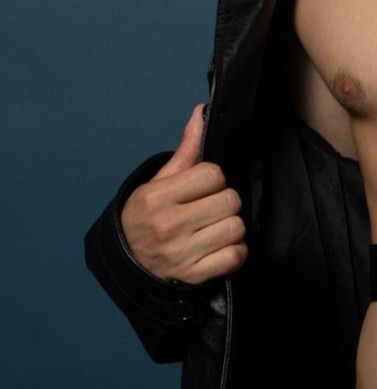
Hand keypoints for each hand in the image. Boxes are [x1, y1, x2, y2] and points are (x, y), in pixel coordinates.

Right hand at [120, 104, 247, 283]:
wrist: (128, 265)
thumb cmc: (146, 219)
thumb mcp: (158, 184)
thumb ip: (185, 151)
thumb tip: (200, 112)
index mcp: (157, 198)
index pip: (213, 174)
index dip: (214, 180)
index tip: (202, 189)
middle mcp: (168, 225)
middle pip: (230, 200)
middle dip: (224, 202)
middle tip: (209, 209)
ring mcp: (181, 253)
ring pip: (237, 227)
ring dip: (230, 228)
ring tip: (212, 229)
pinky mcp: (194, 276)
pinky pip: (235, 256)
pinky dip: (233, 252)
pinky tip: (218, 248)